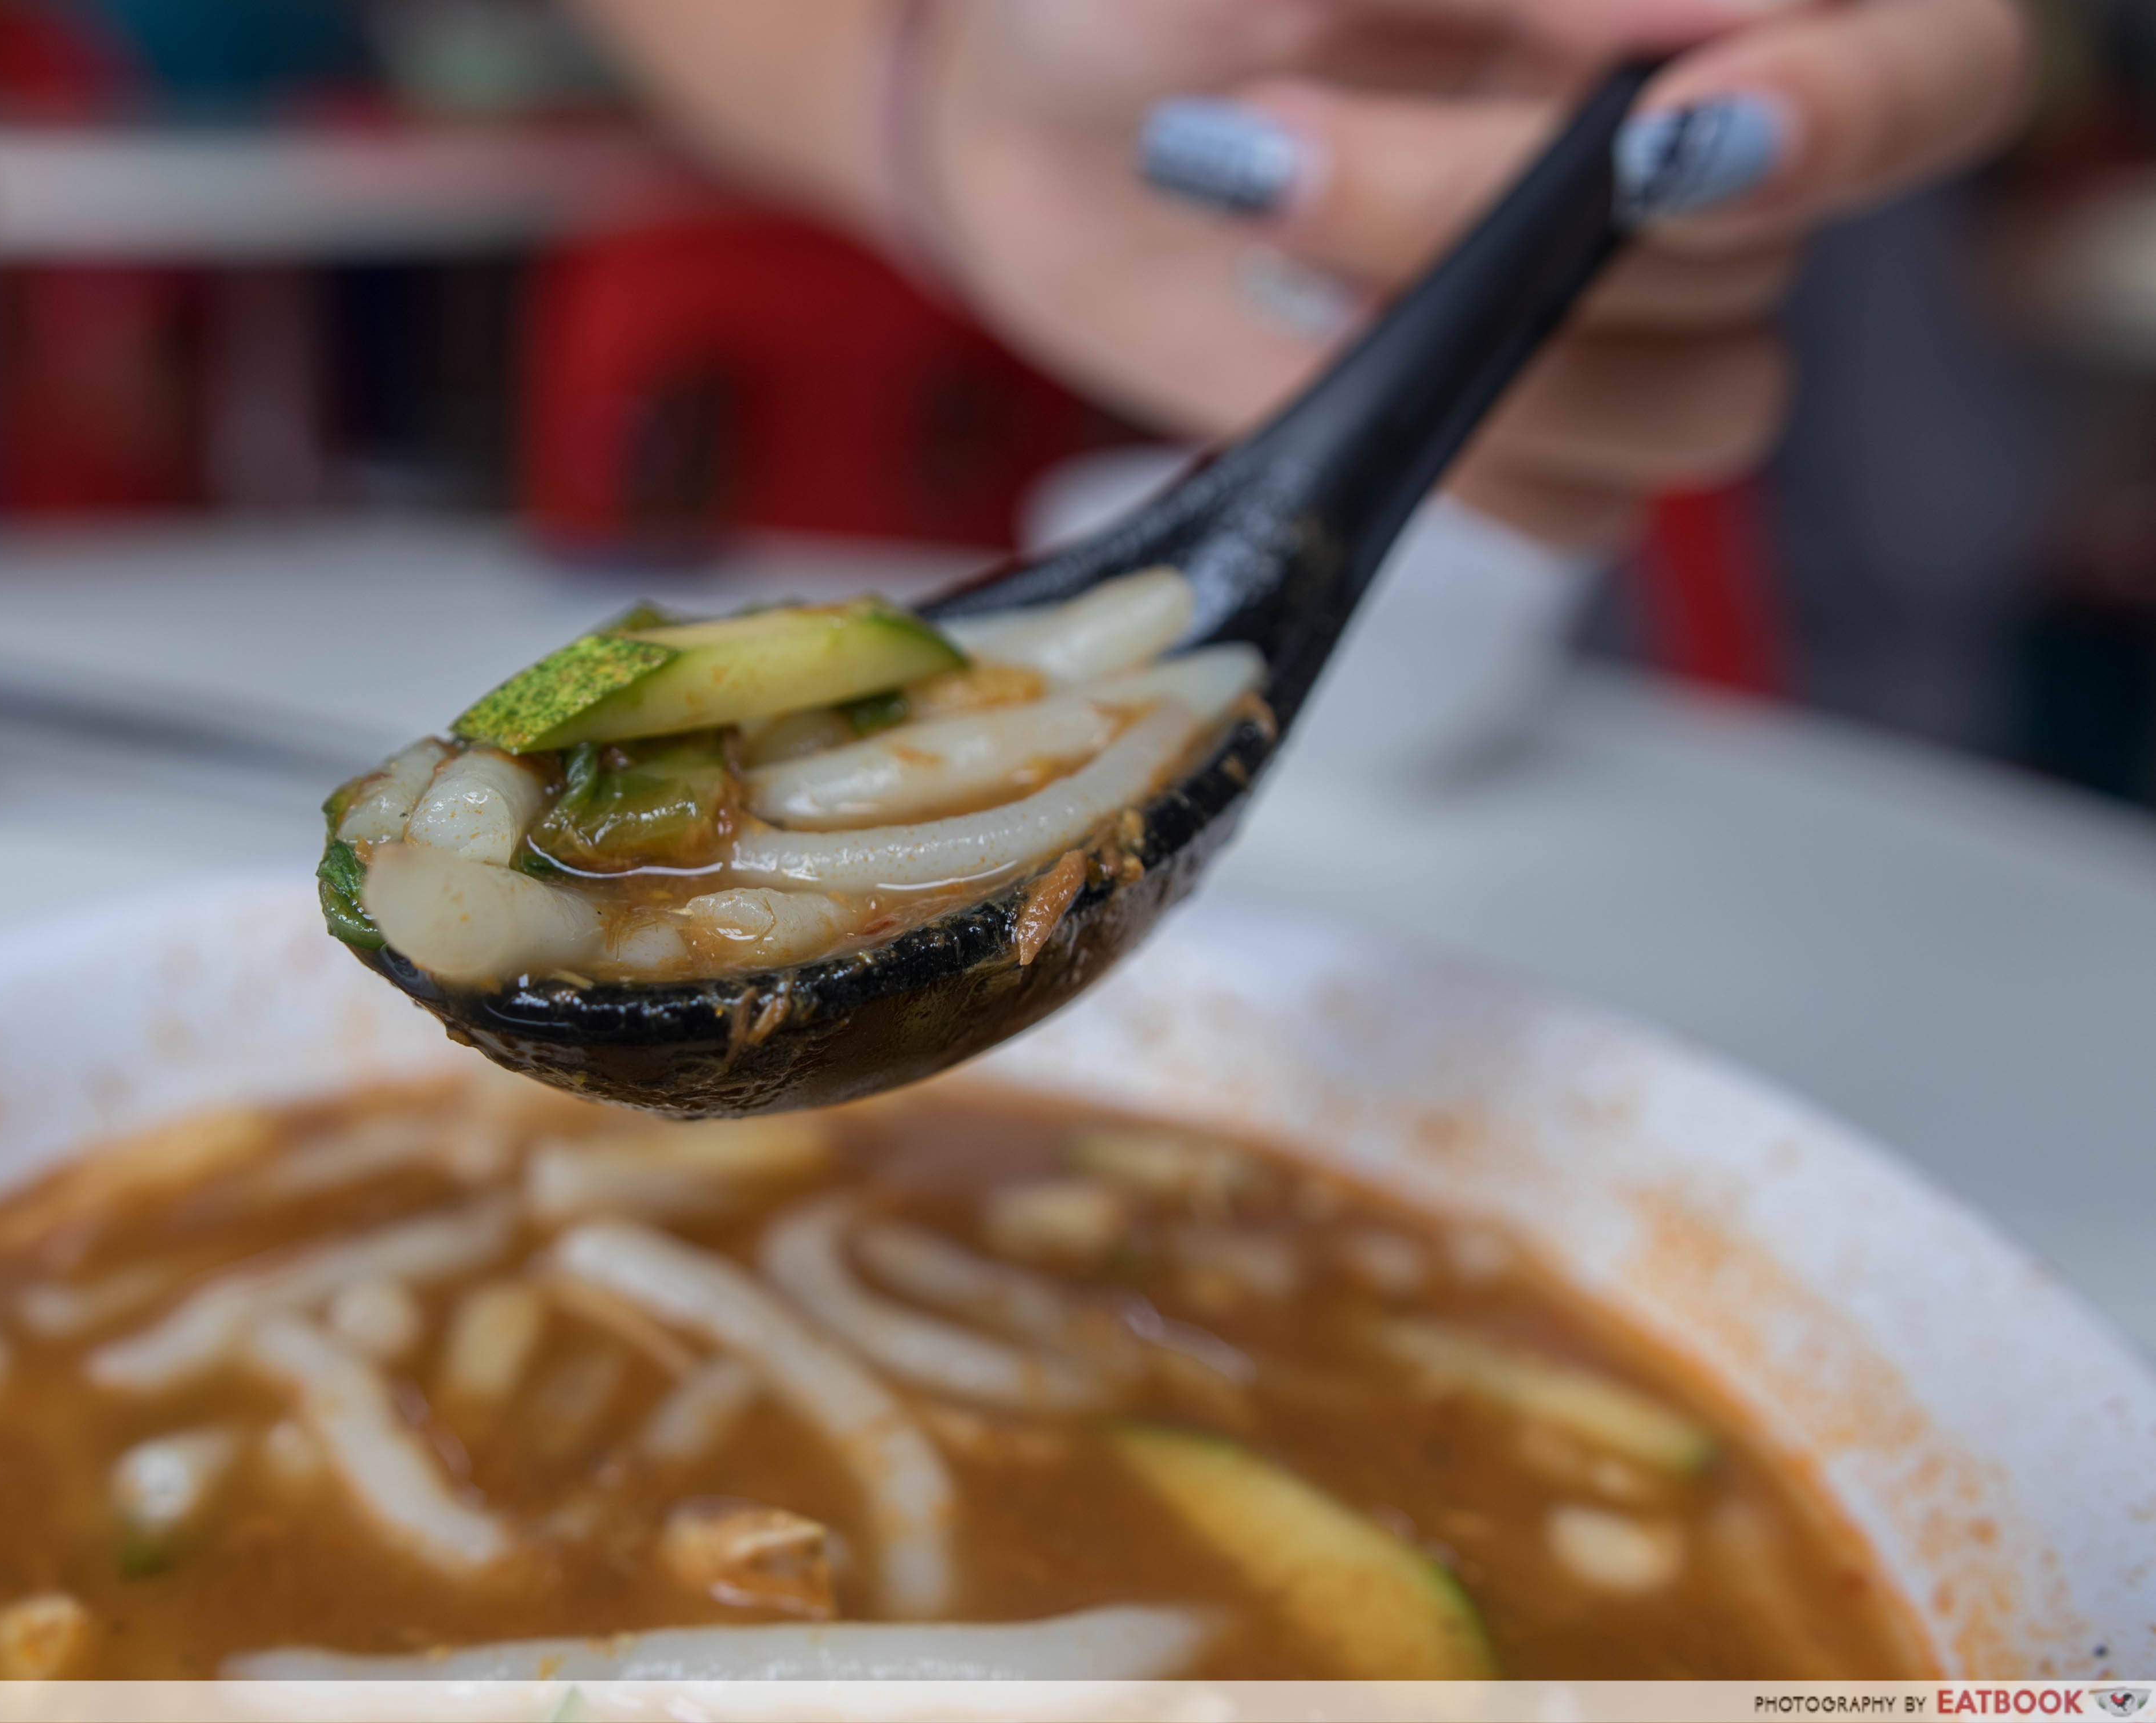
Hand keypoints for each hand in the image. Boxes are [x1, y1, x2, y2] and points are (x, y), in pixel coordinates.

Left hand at [913, 0, 2033, 544]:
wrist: (1030, 112)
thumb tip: (1700, 22)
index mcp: (1705, 13)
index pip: (1933, 73)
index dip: (1846, 119)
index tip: (1672, 143)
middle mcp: (1696, 163)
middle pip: (1746, 267)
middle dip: (1486, 225)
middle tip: (1275, 149)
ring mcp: (1613, 313)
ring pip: (1694, 417)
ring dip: (1474, 363)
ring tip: (1273, 249)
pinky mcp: (1514, 436)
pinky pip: (1576, 516)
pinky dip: (1442, 461)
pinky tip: (1308, 359)